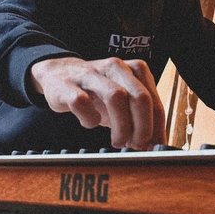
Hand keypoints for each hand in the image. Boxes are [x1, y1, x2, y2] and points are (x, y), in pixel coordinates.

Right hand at [31, 57, 166, 149]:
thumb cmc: (97, 91)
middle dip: (143, 126)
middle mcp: (116, 67)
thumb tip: (152, 146)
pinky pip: (81, 102)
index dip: (157, 127)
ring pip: (116, 96)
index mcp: (135, 69)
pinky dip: (89, 118)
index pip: (154, 100)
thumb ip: (139, 118)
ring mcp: (92, 75)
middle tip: (137, 145)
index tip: (154, 146)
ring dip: (121, 125)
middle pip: (140, 96)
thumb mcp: (123, 102)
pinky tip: (91, 123)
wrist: (57, 73)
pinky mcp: (68, 85)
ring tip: (118, 141)